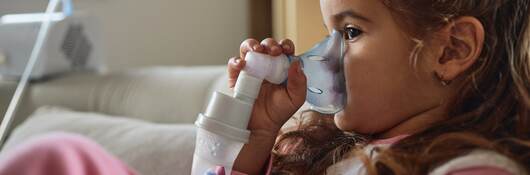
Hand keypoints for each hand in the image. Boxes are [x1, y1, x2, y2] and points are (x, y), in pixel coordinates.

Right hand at [228, 38, 306, 173]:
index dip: (285, 45)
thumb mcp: (296, 98)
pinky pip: (233, 64)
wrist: (262, 126)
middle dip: (270, 44)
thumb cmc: (279, 111)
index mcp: (281, 67)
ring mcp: (250, 69)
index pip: (283, 49)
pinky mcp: (237, 77)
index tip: (287, 49)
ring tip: (257, 50)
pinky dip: (236, 61)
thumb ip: (299, 81)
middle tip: (274, 52)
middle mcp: (266, 65)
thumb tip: (296, 62)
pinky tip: (242, 64)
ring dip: (252, 45)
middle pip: (266, 45)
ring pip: (248, 48)